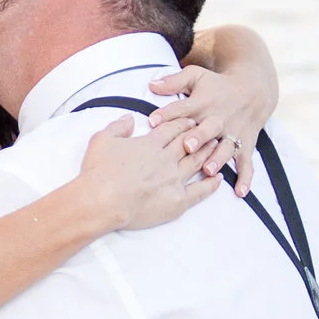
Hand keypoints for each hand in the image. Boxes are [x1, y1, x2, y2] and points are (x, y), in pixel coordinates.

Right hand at [76, 115, 227, 233]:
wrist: (102, 201)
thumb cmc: (99, 171)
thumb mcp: (102, 140)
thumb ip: (118, 126)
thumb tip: (129, 118)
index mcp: (150, 144)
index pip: (172, 130)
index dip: (182, 124)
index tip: (190, 120)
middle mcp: (166, 159)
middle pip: (189, 143)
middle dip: (201, 134)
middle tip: (211, 129)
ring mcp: (174, 180)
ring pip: (197, 163)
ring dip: (208, 154)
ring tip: (218, 148)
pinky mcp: (177, 201)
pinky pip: (200, 191)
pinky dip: (211, 185)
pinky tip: (219, 179)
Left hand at [150, 56, 276, 196]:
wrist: (253, 89)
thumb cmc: (216, 85)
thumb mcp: (196, 76)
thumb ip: (174, 81)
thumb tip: (151, 84)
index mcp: (202, 103)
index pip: (183, 109)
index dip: (168, 114)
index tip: (153, 121)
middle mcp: (218, 120)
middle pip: (208, 129)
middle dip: (198, 137)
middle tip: (187, 146)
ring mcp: (233, 134)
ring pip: (226, 148)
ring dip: (218, 158)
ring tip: (209, 169)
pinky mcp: (245, 144)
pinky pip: (247, 162)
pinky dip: (246, 177)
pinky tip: (240, 191)